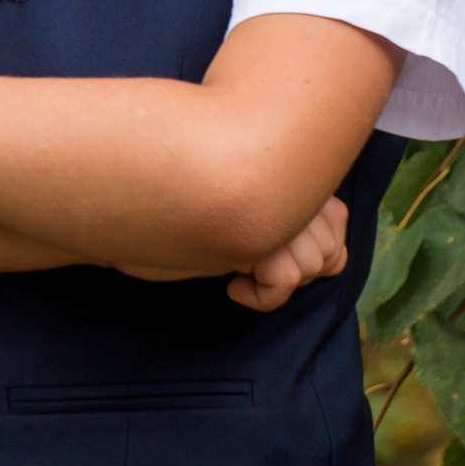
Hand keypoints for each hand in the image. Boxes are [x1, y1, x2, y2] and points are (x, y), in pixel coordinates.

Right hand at [112, 194, 348, 311]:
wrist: (126, 205)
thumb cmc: (178, 206)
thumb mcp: (243, 206)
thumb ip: (286, 212)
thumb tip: (330, 256)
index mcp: (288, 169)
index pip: (338, 222)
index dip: (317, 248)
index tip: (274, 249)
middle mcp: (287, 186)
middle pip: (329, 249)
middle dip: (296, 267)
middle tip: (252, 262)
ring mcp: (274, 210)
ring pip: (310, 266)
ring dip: (276, 281)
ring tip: (239, 269)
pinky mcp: (255, 240)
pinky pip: (285, 282)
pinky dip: (262, 296)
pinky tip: (233, 284)